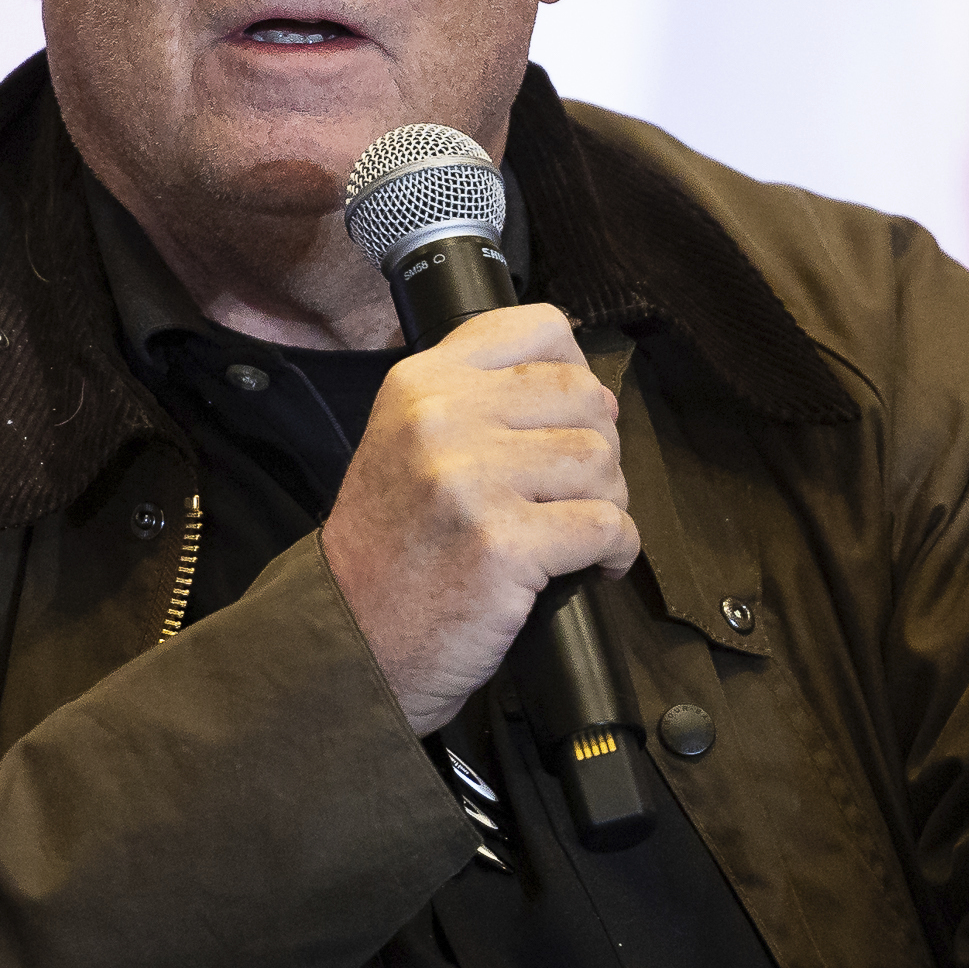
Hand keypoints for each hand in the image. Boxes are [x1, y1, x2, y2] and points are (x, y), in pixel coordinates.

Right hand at [319, 303, 637, 733]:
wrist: (352, 639)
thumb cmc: (391, 548)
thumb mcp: (406, 441)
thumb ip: (476, 399)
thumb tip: (586, 388)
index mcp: (421, 382)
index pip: (541, 328)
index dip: (576, 370)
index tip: (569, 417)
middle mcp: (444, 418)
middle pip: (584, 397)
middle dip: (598, 447)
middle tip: (576, 492)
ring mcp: (474, 480)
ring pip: (601, 460)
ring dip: (608, 502)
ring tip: (576, 531)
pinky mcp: (506, 544)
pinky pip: (608, 525)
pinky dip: (616, 550)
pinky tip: (592, 567)